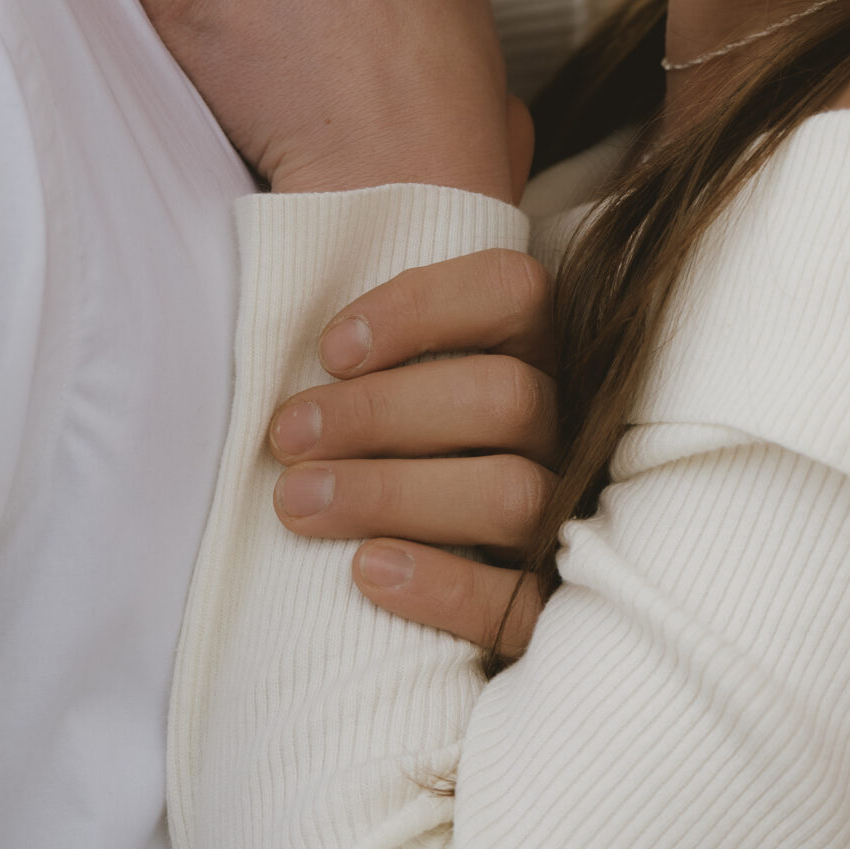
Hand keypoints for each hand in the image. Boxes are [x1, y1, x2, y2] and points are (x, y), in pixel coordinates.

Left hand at [271, 250, 555, 646]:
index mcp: (530, 346)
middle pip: (504, 397)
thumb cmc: (368, 449)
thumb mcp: (365, 370)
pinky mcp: (548, 606)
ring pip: (513, 493)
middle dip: (381, 414)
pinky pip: (522, 604)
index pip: (513, 289)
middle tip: (285, 438)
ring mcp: (566, 512)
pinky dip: (445, 587)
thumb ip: (351, 328)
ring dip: (394, 494)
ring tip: (297, 504)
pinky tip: (367, 572)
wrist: (403, 563)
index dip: (423, 308)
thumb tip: (283, 242)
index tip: (330, 348)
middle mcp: (561, 421)